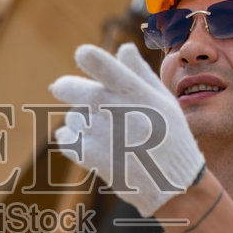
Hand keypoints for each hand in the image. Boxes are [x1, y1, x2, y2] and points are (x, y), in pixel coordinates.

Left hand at [48, 42, 204, 216]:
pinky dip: (68, 140)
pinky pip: (67, 142)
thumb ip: (139, 74)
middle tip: (59, 88)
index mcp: (136, 93)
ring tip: (98, 130)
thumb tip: (124, 48)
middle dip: (64, 88)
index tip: (82, 54)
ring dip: (76, 120)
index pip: (106, 67)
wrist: (174, 184)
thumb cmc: (171, 138)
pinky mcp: (94, 157)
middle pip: (73, 90)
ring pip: (72, 118)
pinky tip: (79, 140)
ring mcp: (103, 135)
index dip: (90, 58)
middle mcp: (117, 110)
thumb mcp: (163, 101)